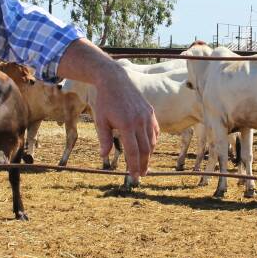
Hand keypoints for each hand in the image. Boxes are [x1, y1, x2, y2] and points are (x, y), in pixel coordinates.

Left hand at [55, 39, 159, 179]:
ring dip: (149, 155)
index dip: (134, 166)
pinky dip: (153, 141)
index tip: (134, 177)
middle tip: (141, 175)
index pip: (133, 152)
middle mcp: (140, 122)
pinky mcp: (150, 112)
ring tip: (144, 164)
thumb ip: (104, 139)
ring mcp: (147, 116)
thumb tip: (104, 156)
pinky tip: (148, 148)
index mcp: (127, 125)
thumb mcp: (101, 121)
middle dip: (143, 164)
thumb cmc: (105, 102)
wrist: (115, 81)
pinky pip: (155, 131)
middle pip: (145, 150)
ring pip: (152, 141)